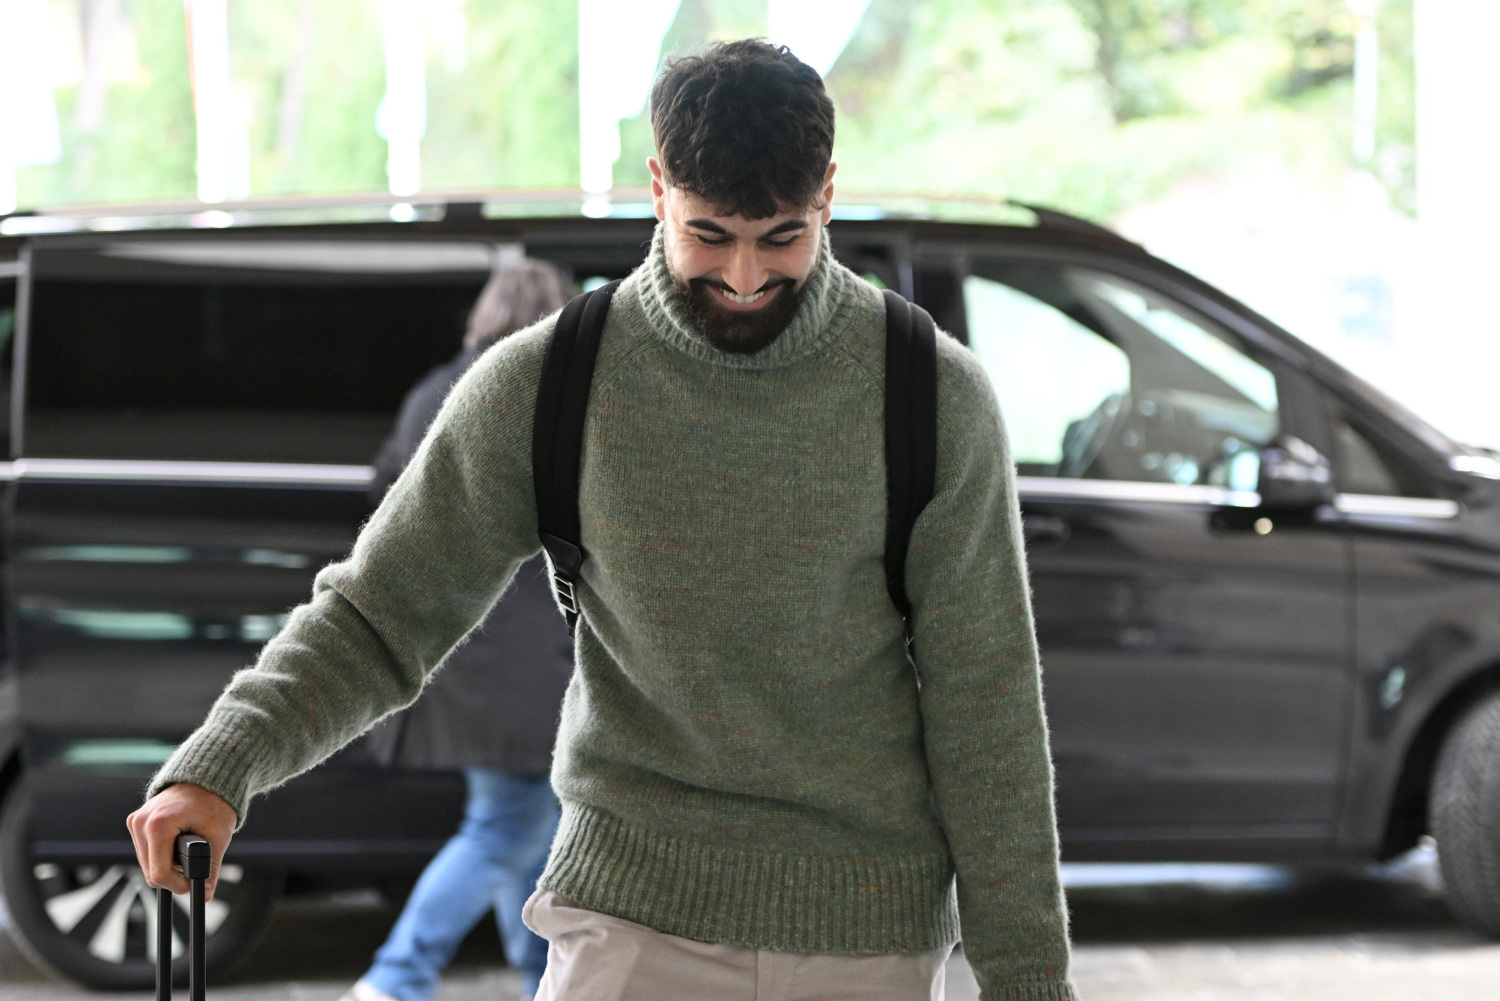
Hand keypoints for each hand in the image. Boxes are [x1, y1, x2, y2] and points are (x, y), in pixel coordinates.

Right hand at [126, 783, 237, 899]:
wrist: (205, 779)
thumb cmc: (214, 803)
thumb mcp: (218, 836)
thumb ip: (211, 868)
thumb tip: (206, 894)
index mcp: (159, 824)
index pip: (159, 873)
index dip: (178, 885)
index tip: (194, 885)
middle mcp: (141, 822)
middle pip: (150, 871)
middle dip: (173, 877)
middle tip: (193, 874)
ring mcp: (136, 821)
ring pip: (146, 864)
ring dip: (165, 867)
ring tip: (186, 855)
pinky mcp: (136, 821)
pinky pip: (145, 851)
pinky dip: (159, 855)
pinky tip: (175, 847)